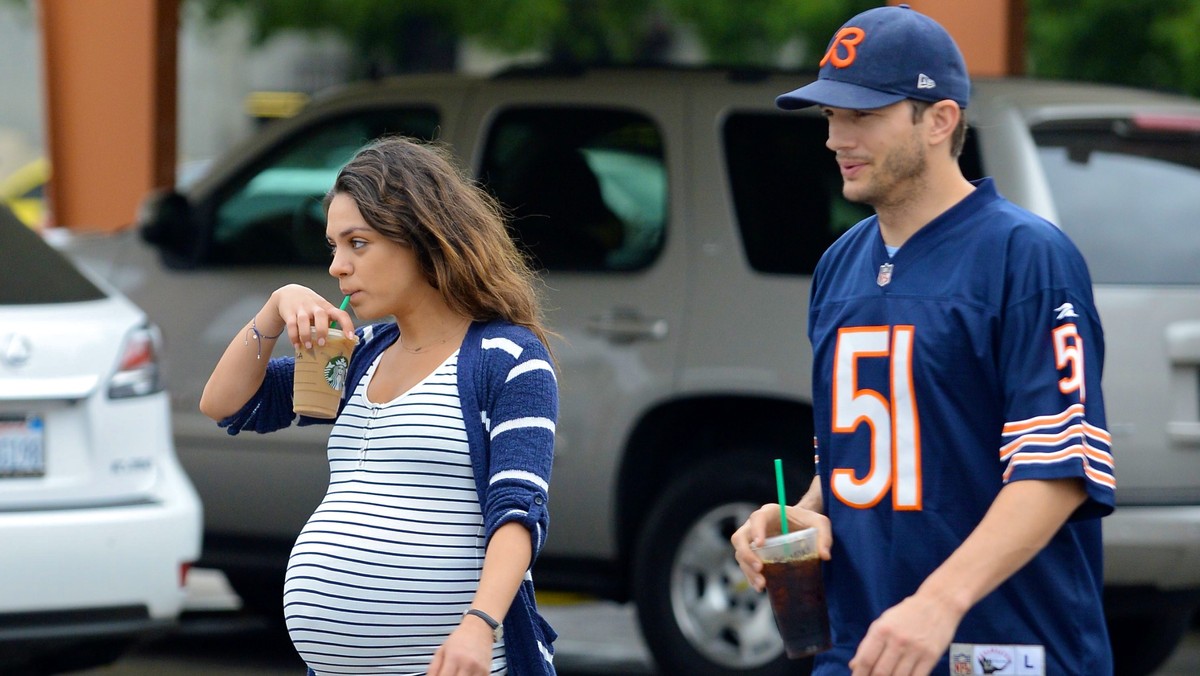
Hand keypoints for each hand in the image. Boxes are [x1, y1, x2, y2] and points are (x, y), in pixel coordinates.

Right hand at [269, 284, 355, 350]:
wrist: (290, 293)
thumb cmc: (311, 307)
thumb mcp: (323, 311)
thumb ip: (329, 325)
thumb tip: (338, 344)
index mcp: (328, 308)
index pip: (341, 314)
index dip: (347, 325)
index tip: (350, 337)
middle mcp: (315, 307)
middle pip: (321, 315)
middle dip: (322, 330)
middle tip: (322, 343)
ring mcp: (301, 309)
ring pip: (303, 320)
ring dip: (306, 335)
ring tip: (308, 347)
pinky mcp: (289, 313)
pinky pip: (291, 325)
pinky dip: (293, 336)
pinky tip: (296, 345)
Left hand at [426, 615, 493, 675]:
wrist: (480, 628)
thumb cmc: (460, 638)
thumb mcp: (442, 650)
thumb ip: (433, 668)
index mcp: (454, 658)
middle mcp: (467, 664)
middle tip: (448, 674)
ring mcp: (478, 669)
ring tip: (457, 673)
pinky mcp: (486, 672)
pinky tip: (465, 674)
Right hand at [730, 503, 830, 591]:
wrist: (801, 526)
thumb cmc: (808, 522)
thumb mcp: (820, 523)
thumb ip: (824, 536)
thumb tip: (825, 556)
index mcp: (770, 513)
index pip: (757, 518)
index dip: (756, 530)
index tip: (760, 544)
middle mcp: (755, 526)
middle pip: (740, 538)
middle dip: (747, 554)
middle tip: (760, 568)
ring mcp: (752, 540)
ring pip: (740, 554)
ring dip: (748, 570)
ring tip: (762, 584)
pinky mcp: (753, 553)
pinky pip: (745, 564)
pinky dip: (750, 576)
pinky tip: (760, 587)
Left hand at [848, 592, 962, 675]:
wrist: (938, 603)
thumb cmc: (906, 614)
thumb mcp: (883, 623)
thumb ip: (867, 645)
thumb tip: (854, 666)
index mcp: (882, 630)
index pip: (866, 659)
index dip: (859, 674)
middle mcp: (898, 640)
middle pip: (881, 672)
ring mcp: (915, 649)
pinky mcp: (931, 657)